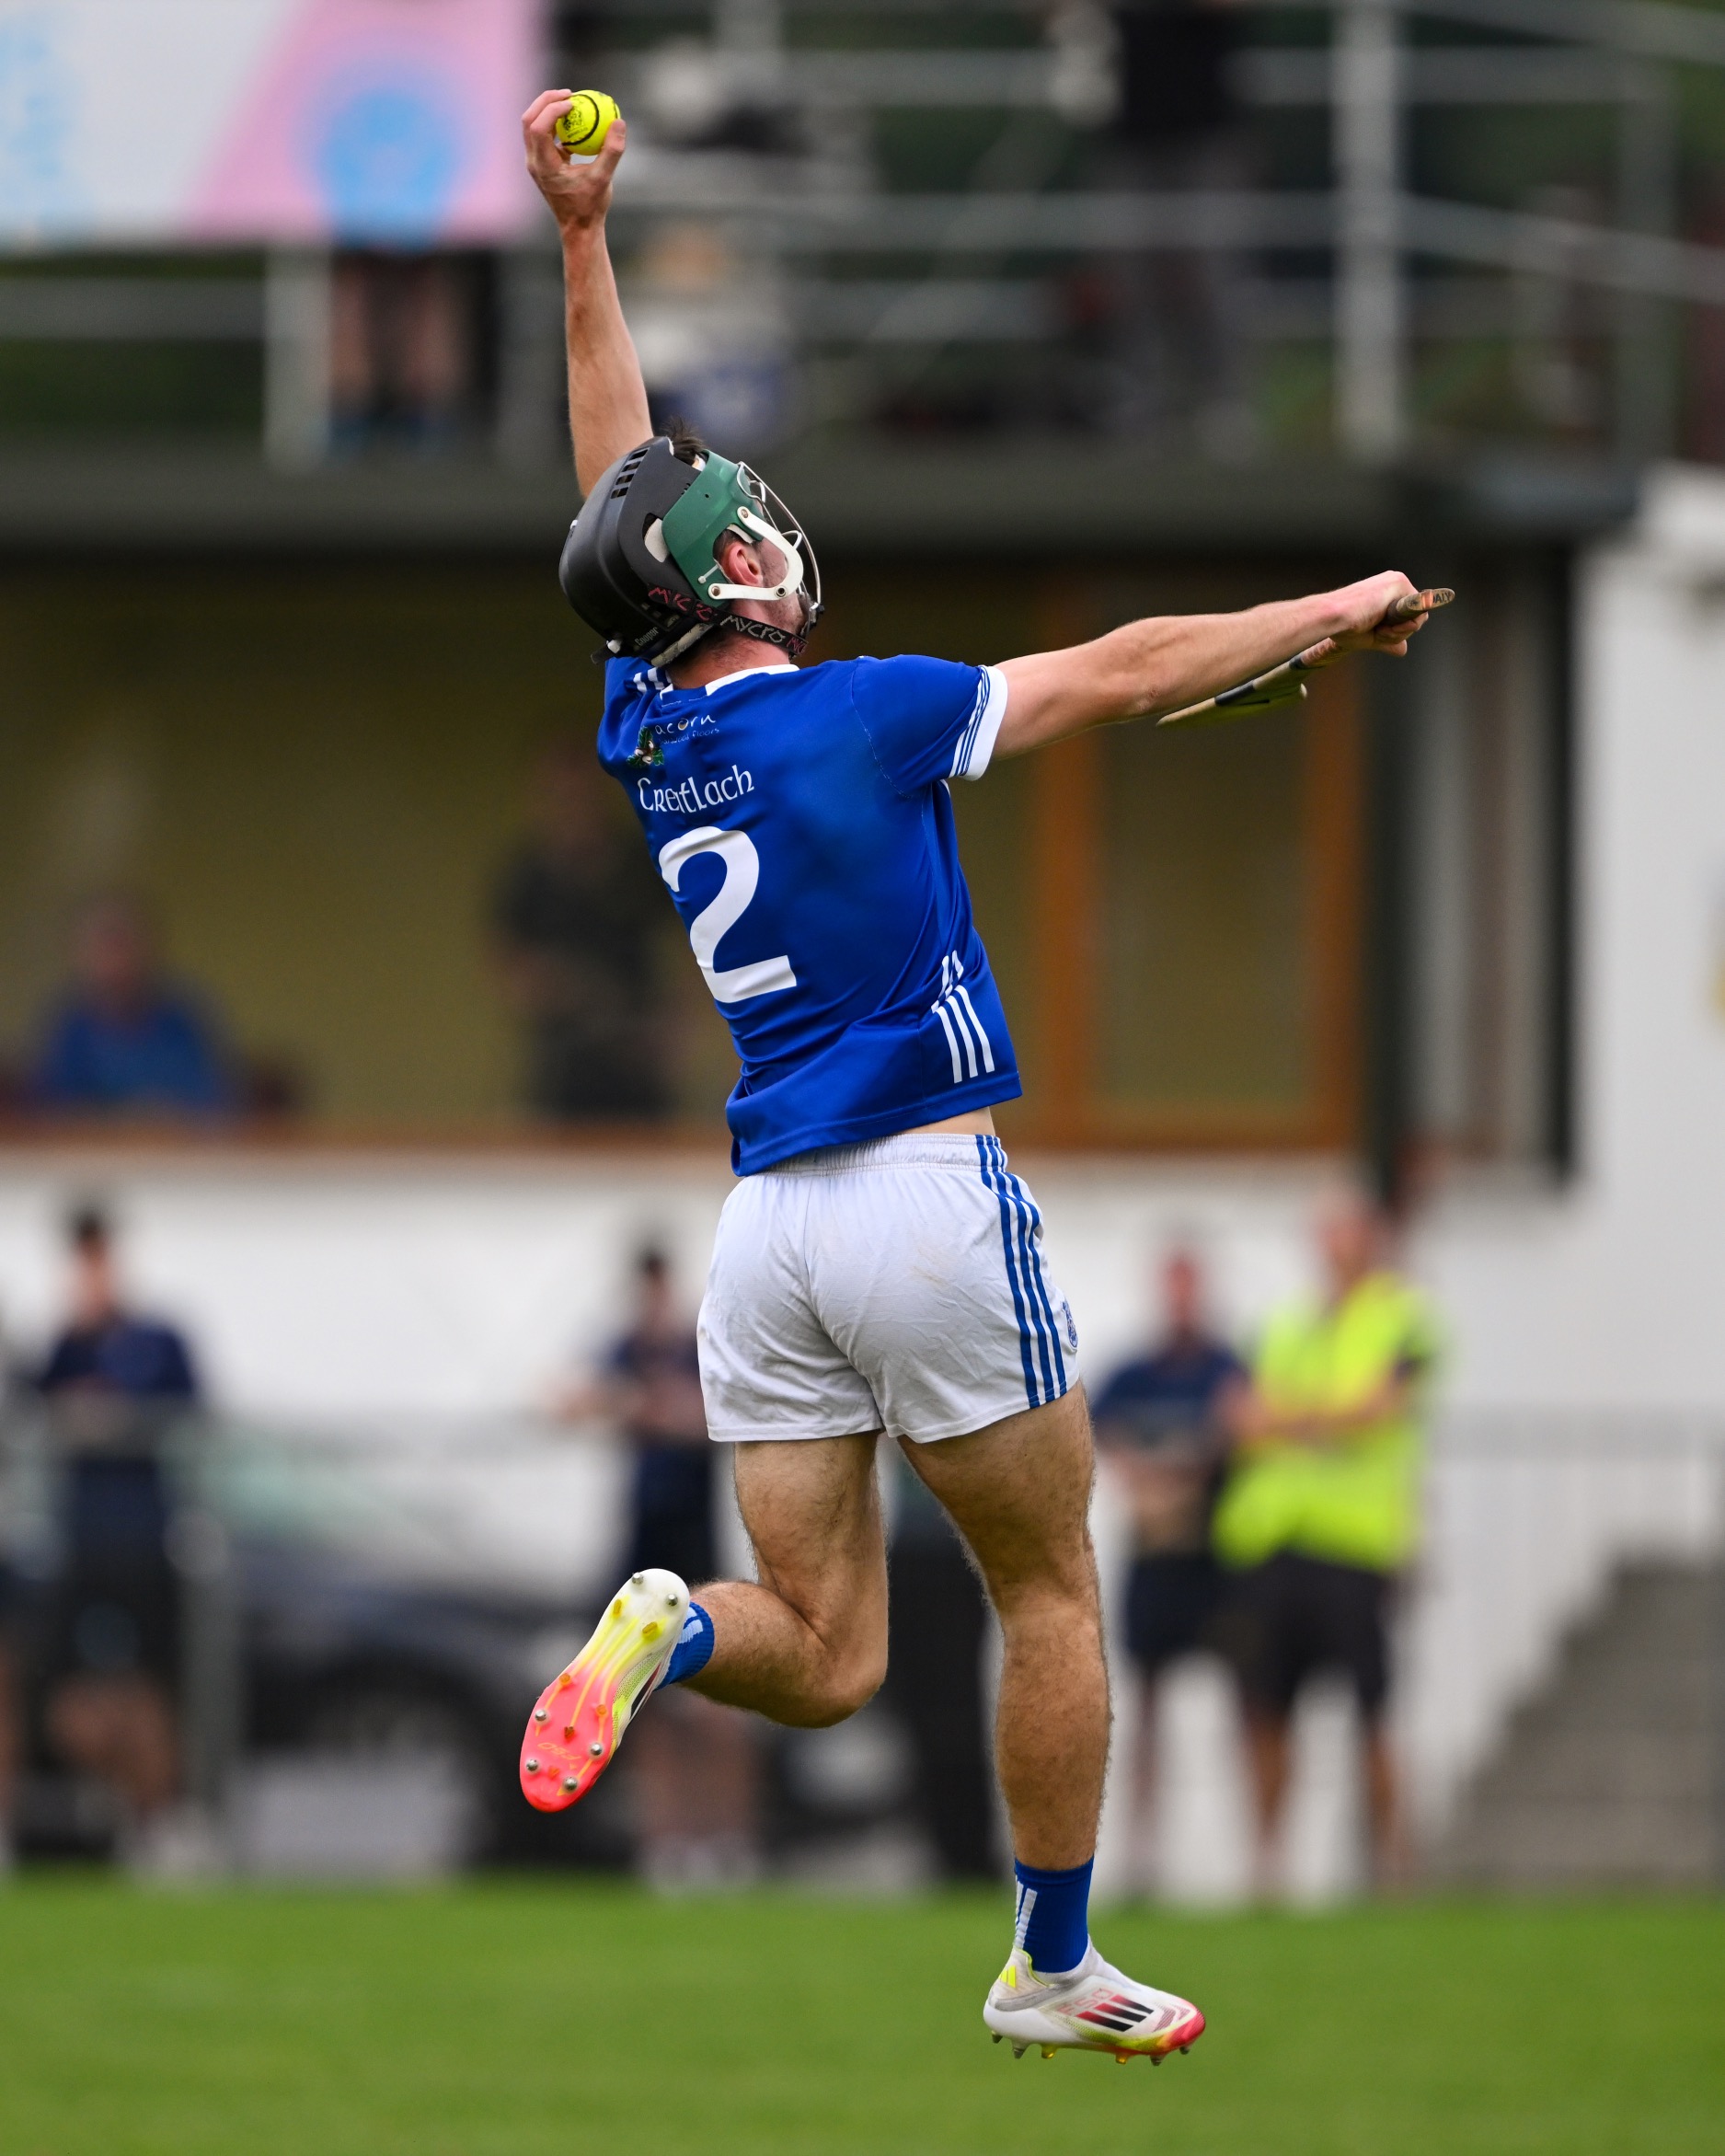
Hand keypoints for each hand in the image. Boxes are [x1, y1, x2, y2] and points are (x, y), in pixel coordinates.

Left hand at [522, 88, 627, 237]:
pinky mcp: (542, 163)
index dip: (553, 109)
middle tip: (569, 93)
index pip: (538, 127)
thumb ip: (612, 150)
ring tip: (572, 102)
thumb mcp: (604, 179)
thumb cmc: (590, 207)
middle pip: (529, 119)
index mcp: (543, 166)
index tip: (574, 102)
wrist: (579, 229)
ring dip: (549, 109)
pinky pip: (544, 135)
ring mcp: (536, 162)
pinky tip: (575, 120)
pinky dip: (556, 123)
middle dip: (546, 101)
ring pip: (533, 125)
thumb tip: (620, 122)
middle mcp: (534, 162)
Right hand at [1297, 571, 1426, 672]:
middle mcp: (1393, 585)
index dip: (1397, 632)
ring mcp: (1397, 582)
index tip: (1378, 634)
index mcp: (1385, 594)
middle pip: (1414, 617)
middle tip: (1377, 633)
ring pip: (1417, 616)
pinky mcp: (1400, 583)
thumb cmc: (1343, 627)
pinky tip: (1383, 626)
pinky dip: (1403, 627)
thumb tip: (1403, 650)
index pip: (1405, 617)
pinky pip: (1417, 612)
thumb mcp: (1371, 637)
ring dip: (1398, 632)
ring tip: (1377, 629)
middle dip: (1398, 633)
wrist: (1332, 617)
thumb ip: (1390, 640)